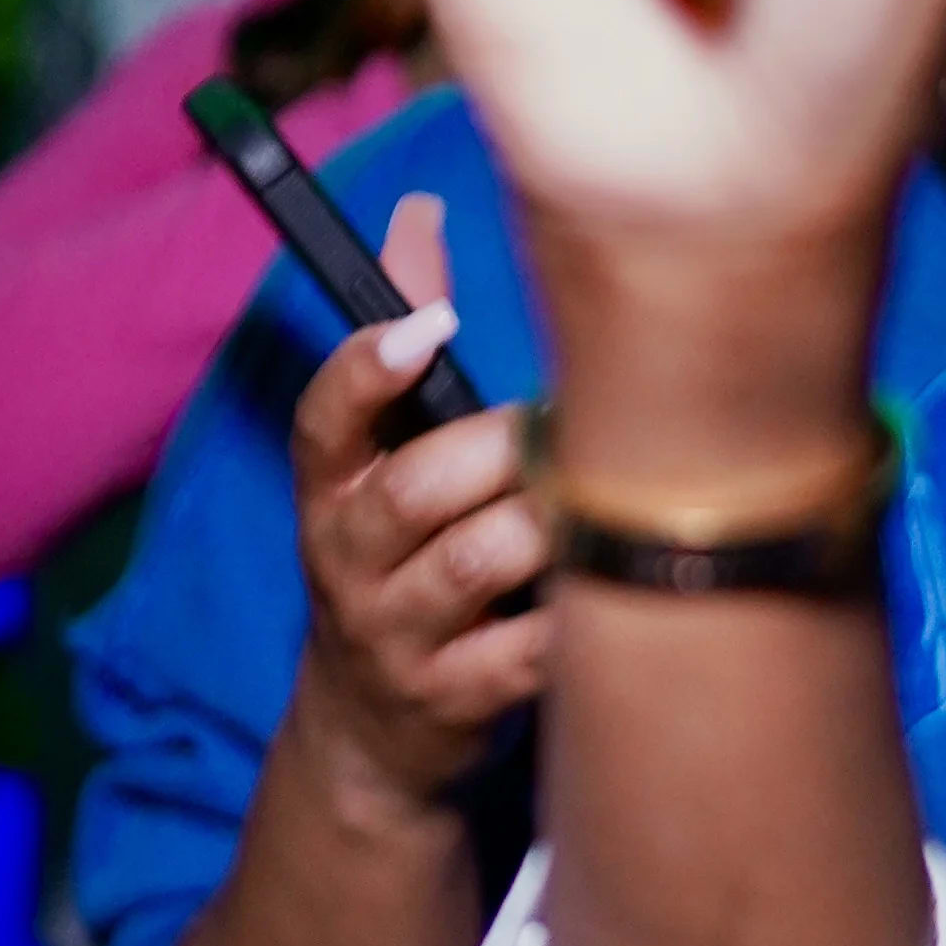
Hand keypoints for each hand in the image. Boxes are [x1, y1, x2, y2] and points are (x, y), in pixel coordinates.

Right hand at [281, 190, 550, 813]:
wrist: (376, 736)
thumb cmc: (402, 564)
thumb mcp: (381, 468)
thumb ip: (403, 345)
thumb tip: (420, 209)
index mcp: (330, 492)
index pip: (323, 422)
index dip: (368, 371)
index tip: (432, 325)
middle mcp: (349, 561)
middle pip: (418, 488)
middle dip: (502, 448)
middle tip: (574, 425)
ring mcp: (397, 638)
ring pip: (473, 564)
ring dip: (546, 525)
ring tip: (603, 498)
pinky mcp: (454, 703)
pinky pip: (524, 653)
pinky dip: (575, 620)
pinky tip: (622, 587)